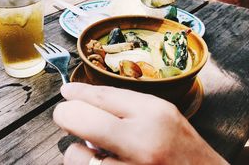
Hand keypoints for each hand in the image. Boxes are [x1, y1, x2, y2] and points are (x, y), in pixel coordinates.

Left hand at [53, 83, 226, 164]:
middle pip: (81, 119)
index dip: (79, 92)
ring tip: (92, 149)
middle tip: (65, 116)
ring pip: (75, 156)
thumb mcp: (163, 114)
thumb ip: (127, 106)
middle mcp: (142, 142)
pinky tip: (101, 162)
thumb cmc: (183, 148)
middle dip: (65, 115)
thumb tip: (84, 100)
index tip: (66, 91)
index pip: (103, 96)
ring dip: (77, 150)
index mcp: (154, 114)